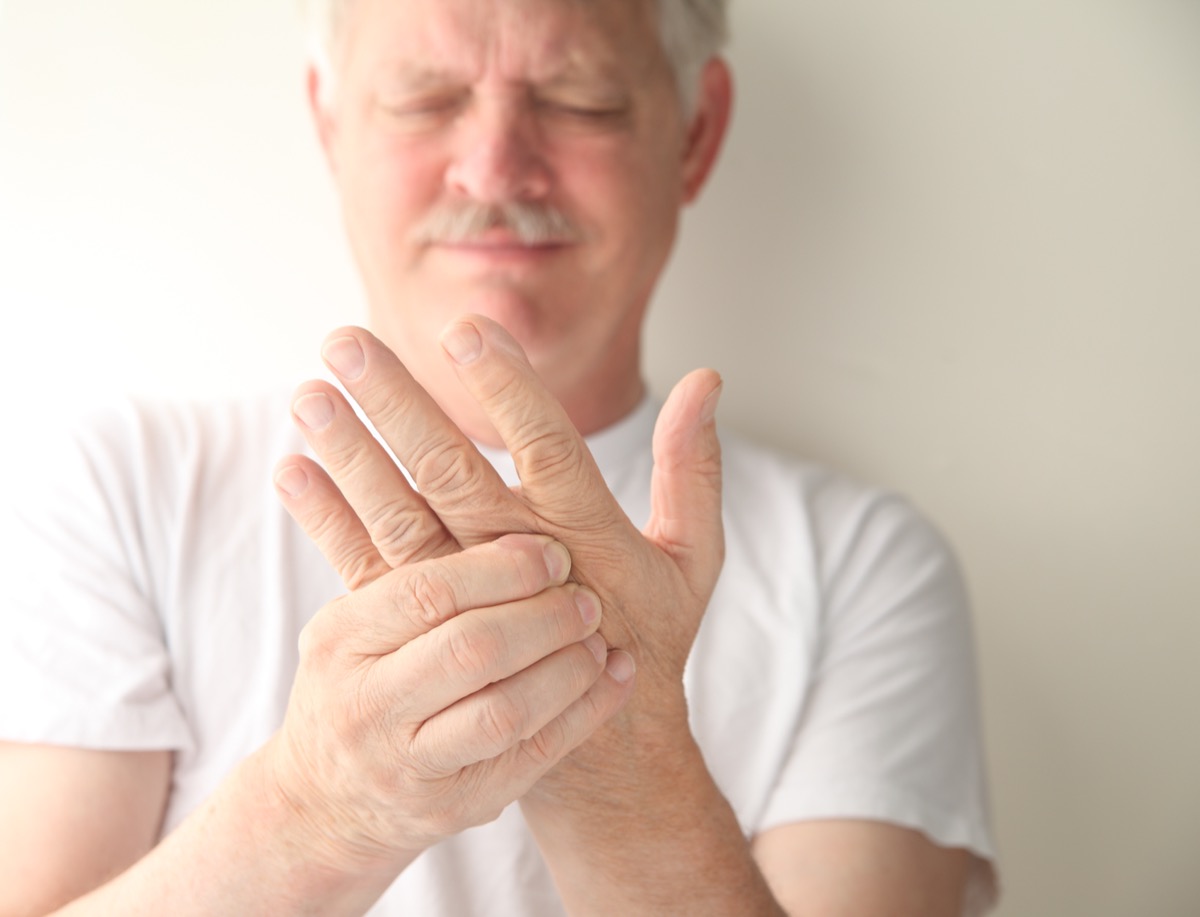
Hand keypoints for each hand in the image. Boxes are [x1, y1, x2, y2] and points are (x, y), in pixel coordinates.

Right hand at [260, 532, 623, 872]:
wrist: (324, 803)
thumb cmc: (353, 683)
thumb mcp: (349, 619)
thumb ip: (386, 552)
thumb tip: (403, 449)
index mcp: (343, 639)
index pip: (428, 591)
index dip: (500, 566)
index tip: (550, 549)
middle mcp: (369, 705)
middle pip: (472, 649)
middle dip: (542, 616)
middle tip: (587, 595)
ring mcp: (411, 764)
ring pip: (506, 711)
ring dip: (567, 666)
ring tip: (599, 636)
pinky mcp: (456, 805)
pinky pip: (533, 756)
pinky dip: (583, 712)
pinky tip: (614, 677)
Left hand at [278, 316, 723, 711]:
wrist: (606, 749)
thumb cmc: (651, 635)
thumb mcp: (693, 559)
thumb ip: (693, 468)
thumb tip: (707, 379)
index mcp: (585, 533)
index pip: (548, 447)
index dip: (509, 392)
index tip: (466, 330)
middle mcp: (518, 560)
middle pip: (452, 473)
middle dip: (398, 405)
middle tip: (347, 341)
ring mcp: (464, 597)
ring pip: (399, 515)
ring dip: (351, 454)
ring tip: (306, 393)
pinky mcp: (425, 628)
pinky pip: (369, 568)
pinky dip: (327, 520)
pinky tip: (291, 469)